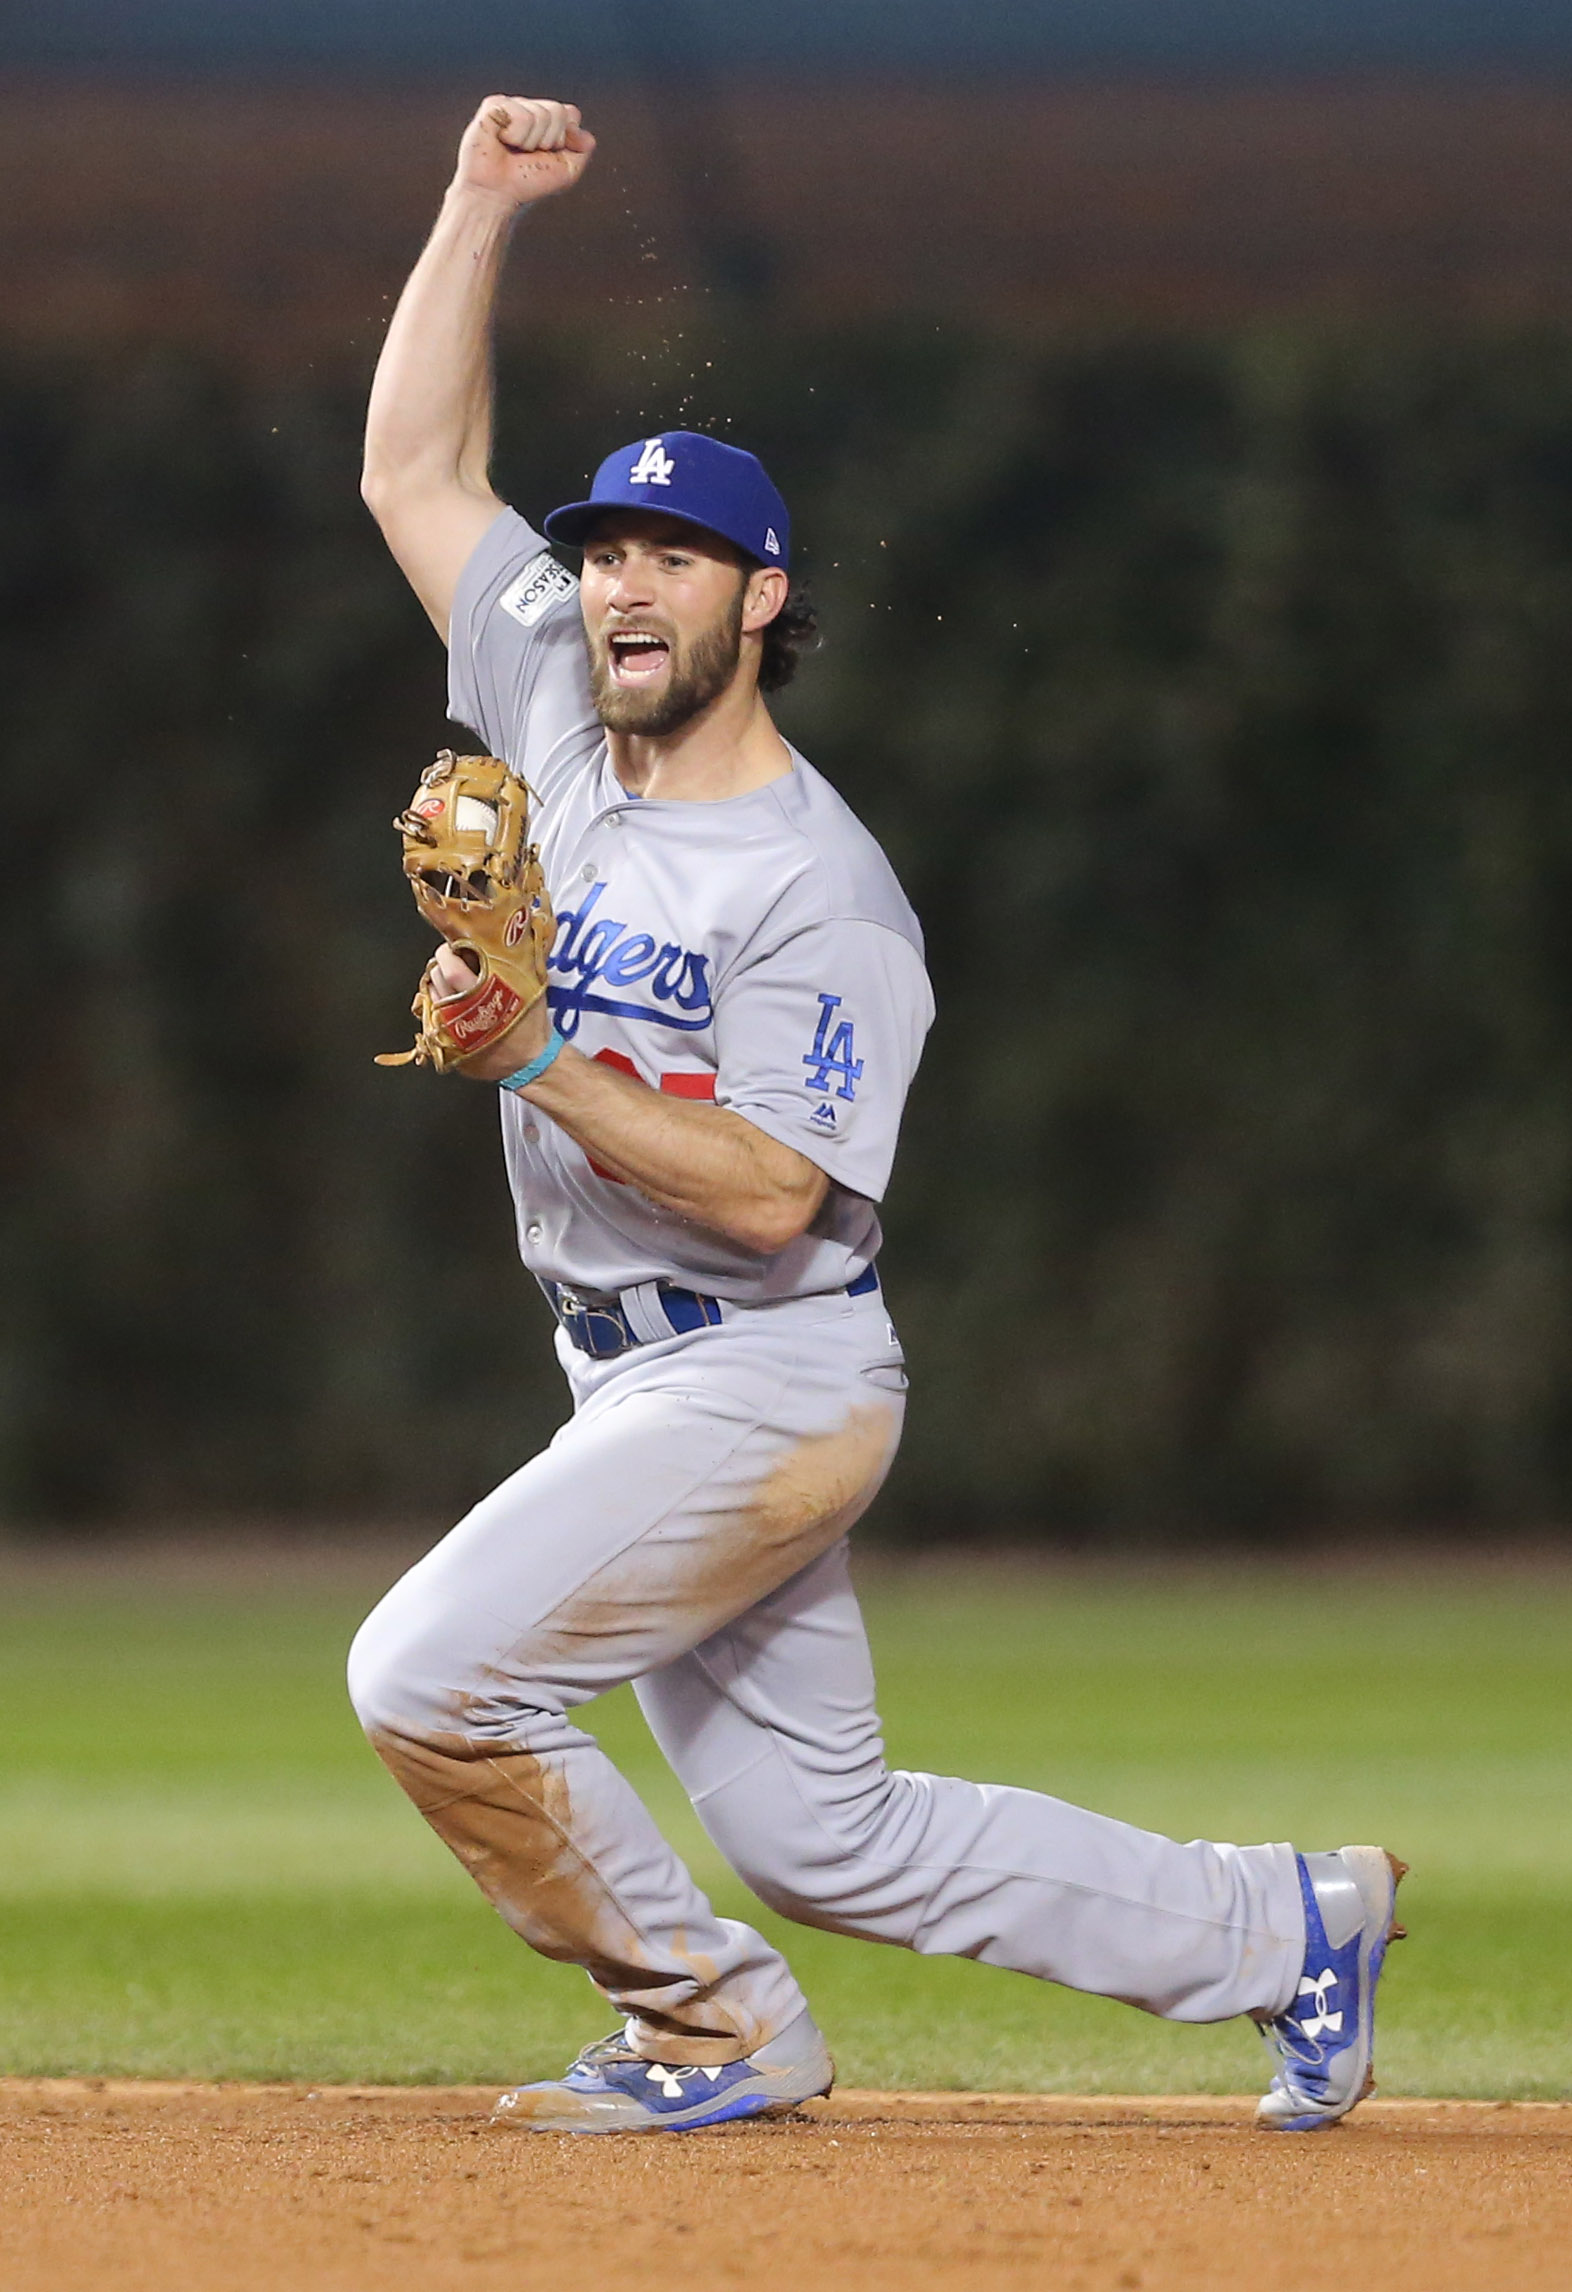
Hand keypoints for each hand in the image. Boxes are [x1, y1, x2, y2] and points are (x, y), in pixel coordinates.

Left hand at [429, 941, 553, 1081]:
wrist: (531, 1062)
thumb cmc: (531, 1026)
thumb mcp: (531, 987)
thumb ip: (519, 960)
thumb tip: (519, 932)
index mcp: (480, 995)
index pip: (450, 967)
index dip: (448, 952)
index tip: (454, 946)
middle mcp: (460, 1011)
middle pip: (437, 979)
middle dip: (442, 965)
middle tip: (454, 960)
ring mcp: (451, 1028)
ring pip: (432, 996)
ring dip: (439, 985)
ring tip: (454, 982)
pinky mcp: (449, 1042)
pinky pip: (434, 1016)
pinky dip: (441, 1005)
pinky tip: (454, 1003)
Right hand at [450, 96, 595, 213]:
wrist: (496, 195)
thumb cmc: (527, 183)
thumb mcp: (567, 171)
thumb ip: (583, 148)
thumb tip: (583, 130)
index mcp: (546, 120)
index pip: (570, 114)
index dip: (564, 139)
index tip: (548, 155)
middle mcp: (529, 108)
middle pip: (558, 111)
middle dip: (549, 141)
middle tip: (527, 155)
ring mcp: (512, 105)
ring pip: (541, 114)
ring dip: (530, 142)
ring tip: (513, 150)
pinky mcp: (494, 105)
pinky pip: (521, 116)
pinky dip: (515, 136)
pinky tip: (501, 141)